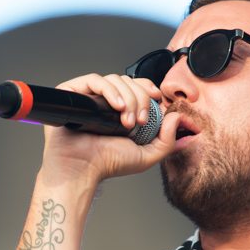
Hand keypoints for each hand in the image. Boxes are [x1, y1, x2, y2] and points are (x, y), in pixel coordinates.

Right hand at [41, 74, 178, 187]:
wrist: (82, 169)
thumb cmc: (107, 164)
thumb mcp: (147, 155)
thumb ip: (167, 140)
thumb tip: (176, 117)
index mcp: (120, 111)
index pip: (136, 86)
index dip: (147, 87)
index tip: (156, 98)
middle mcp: (104, 102)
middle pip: (128, 82)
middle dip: (140, 99)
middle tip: (139, 121)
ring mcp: (88, 97)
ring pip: (114, 80)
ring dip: (127, 98)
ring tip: (126, 122)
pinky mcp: (73, 93)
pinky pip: (94, 80)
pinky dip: (109, 91)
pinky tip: (116, 108)